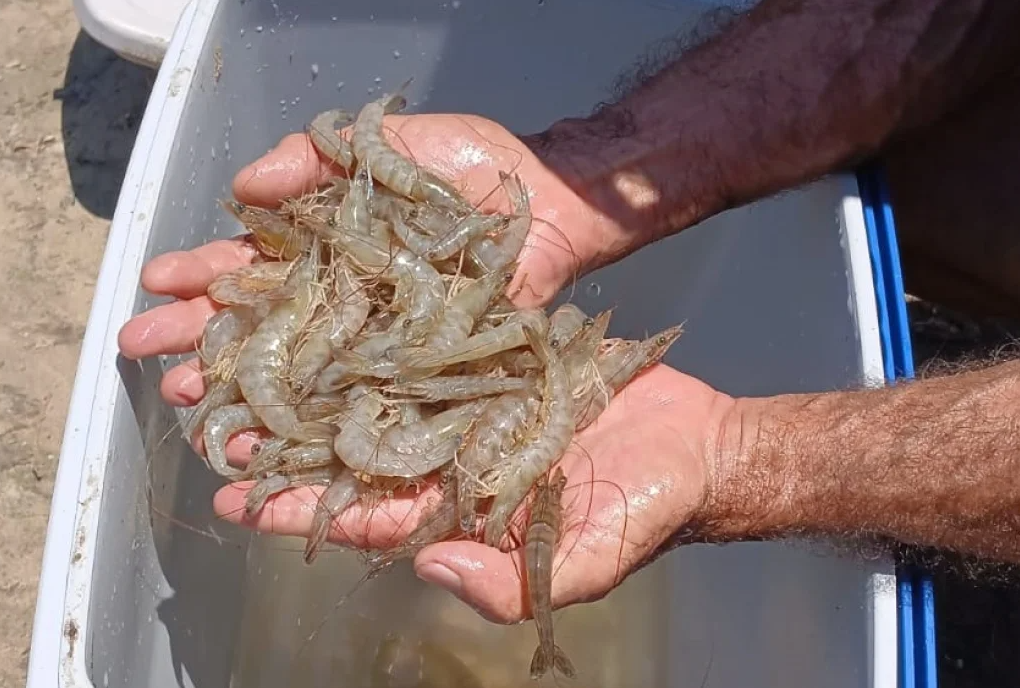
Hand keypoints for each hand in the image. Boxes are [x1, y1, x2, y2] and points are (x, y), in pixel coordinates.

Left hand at [117, 112, 736, 621]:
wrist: (696, 441)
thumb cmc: (649, 505)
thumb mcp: (587, 558)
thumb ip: (512, 580)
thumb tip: (437, 575)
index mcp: (459, 511)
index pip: (365, 513)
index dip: (302, 507)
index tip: (239, 496)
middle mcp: (451, 456)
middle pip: (353, 450)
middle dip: (285, 442)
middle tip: (214, 422)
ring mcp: (468, 405)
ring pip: (377, 391)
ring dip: (316, 378)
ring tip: (252, 358)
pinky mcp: (493, 358)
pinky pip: (426, 343)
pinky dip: (379, 328)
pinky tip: (334, 305)